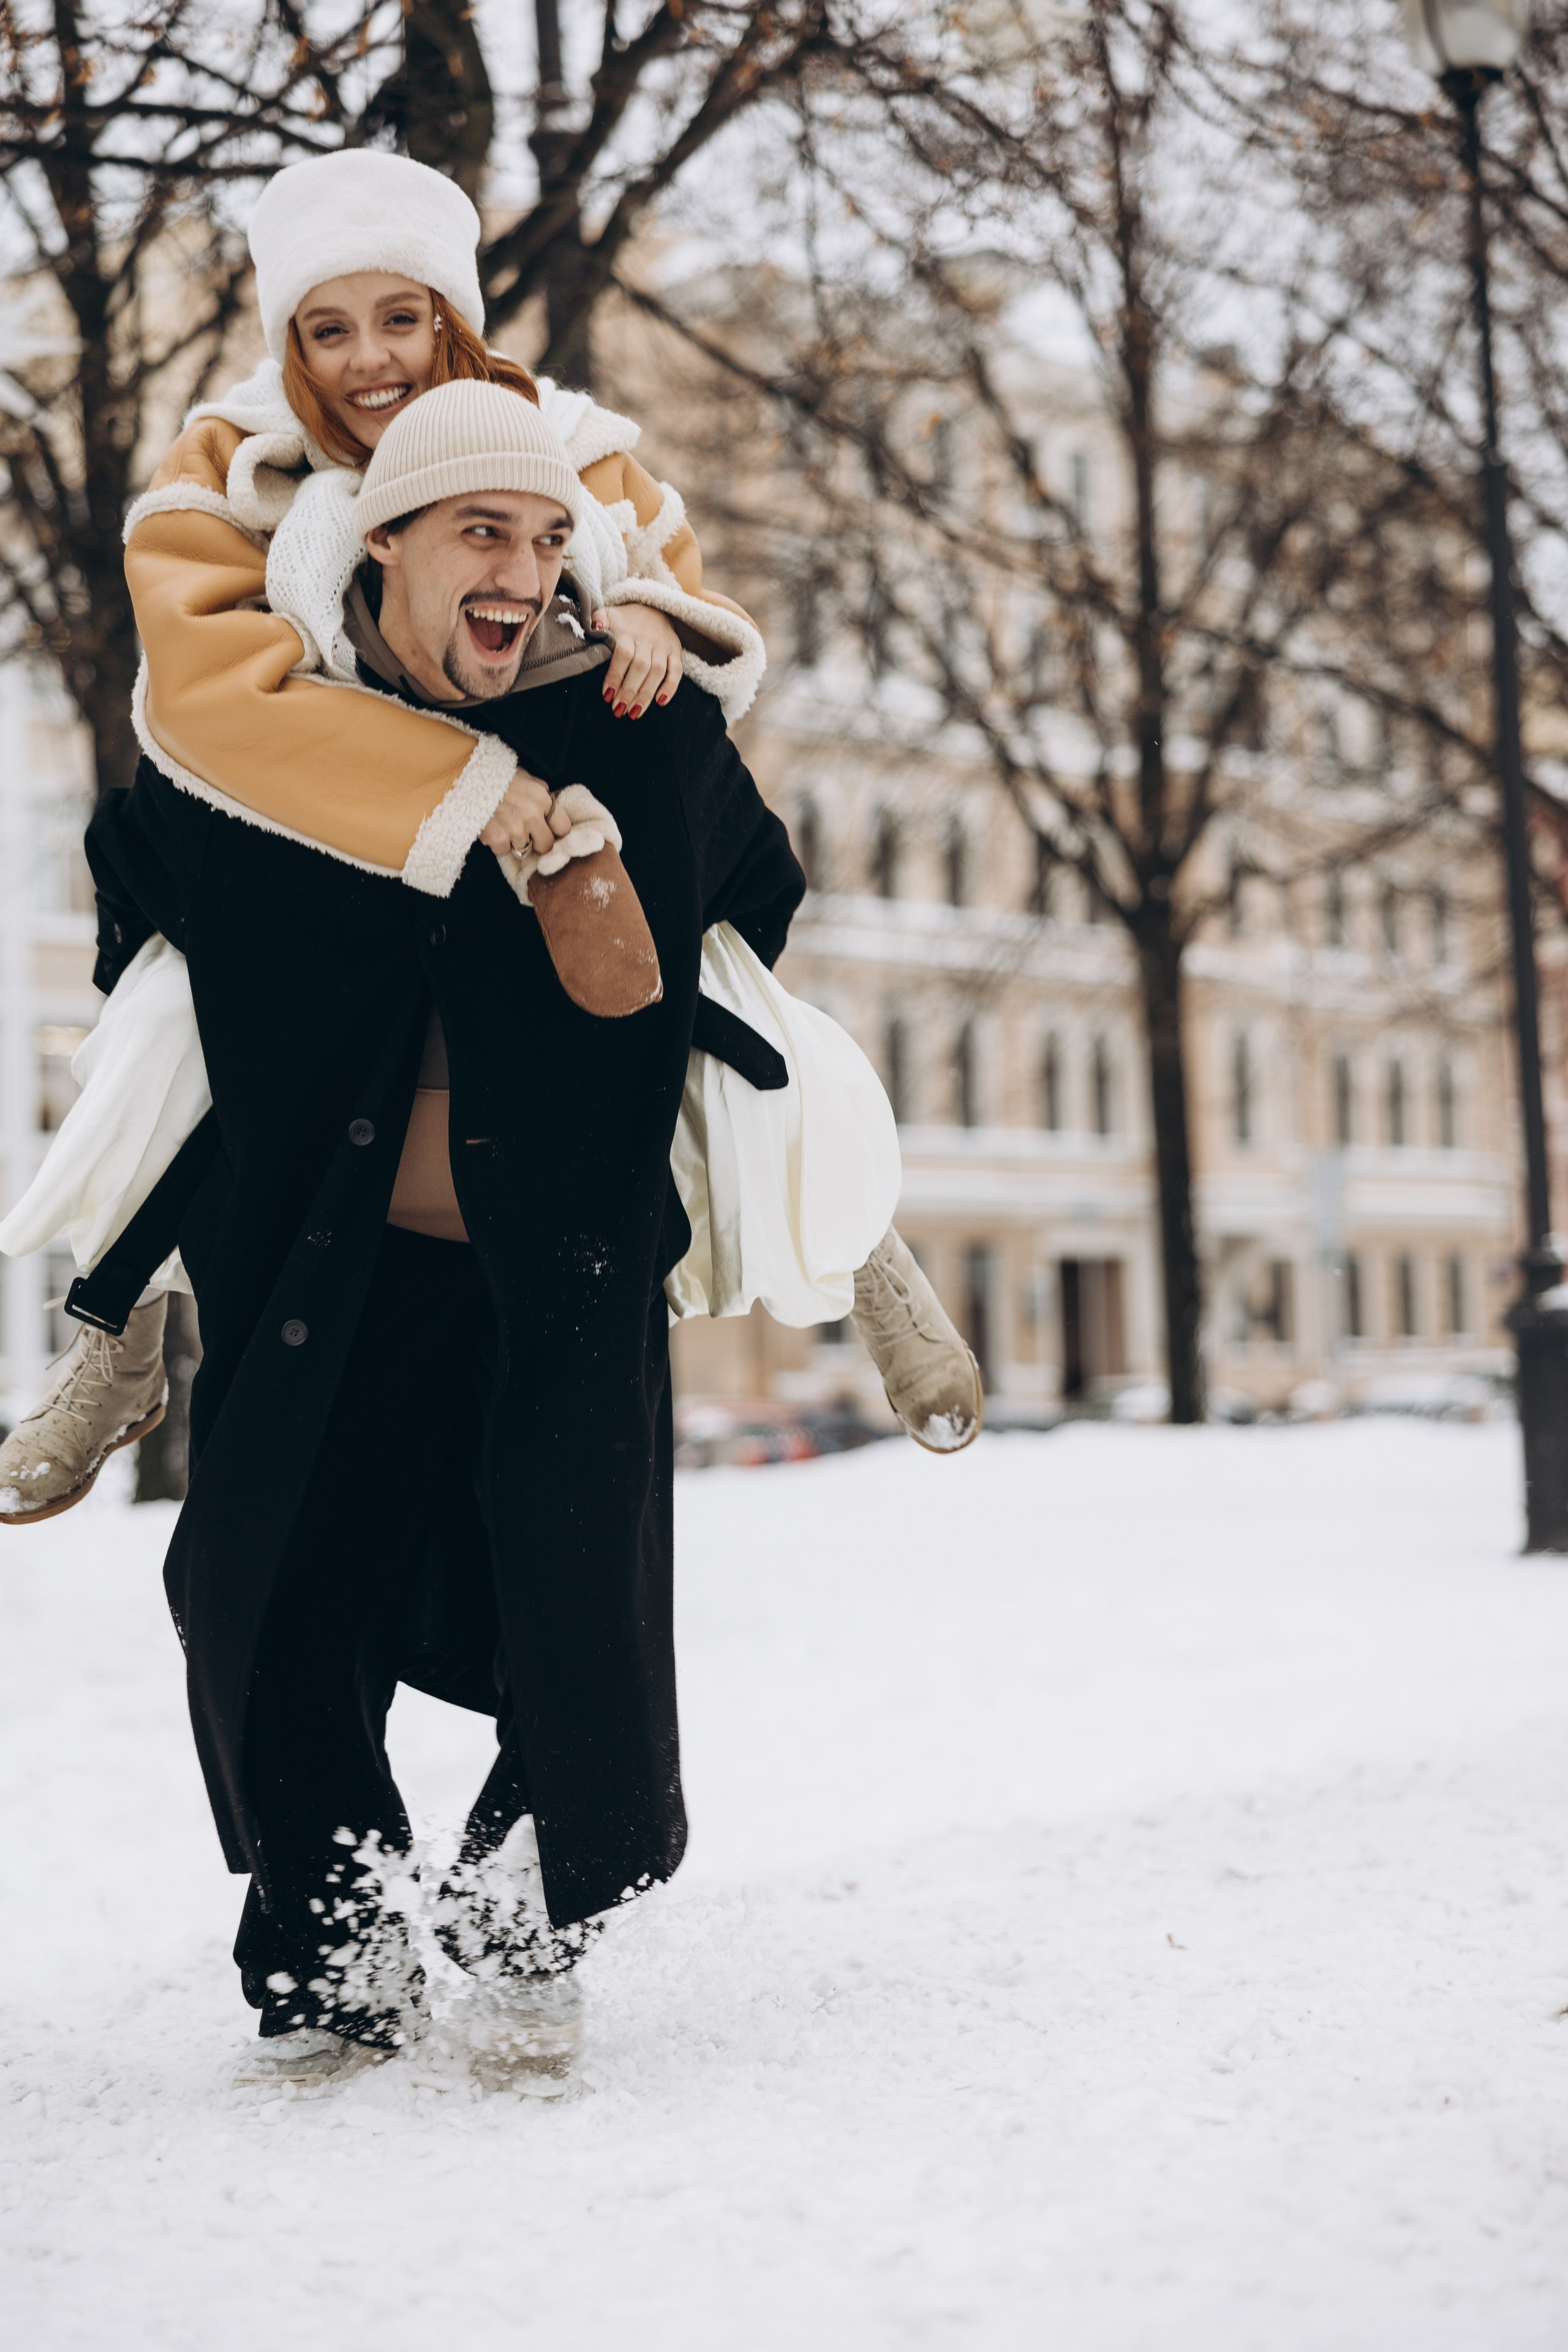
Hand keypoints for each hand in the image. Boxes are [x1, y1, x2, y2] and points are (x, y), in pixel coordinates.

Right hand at [480, 767, 571, 857]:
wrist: (465, 776)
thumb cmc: (496, 775)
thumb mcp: (524, 776)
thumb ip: (540, 791)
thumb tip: (551, 804)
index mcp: (542, 799)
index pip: (564, 827)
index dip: (555, 831)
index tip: (547, 831)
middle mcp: (533, 816)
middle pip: (546, 845)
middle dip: (537, 843)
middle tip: (527, 836)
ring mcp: (515, 829)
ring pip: (525, 850)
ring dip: (515, 843)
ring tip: (504, 828)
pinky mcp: (498, 839)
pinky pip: (504, 851)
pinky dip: (497, 844)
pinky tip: (492, 829)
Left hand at [593, 602, 682, 718]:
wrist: (653, 607)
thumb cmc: (625, 619)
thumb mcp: (609, 614)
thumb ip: (598, 618)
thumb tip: (595, 627)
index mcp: (629, 632)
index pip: (623, 654)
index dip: (615, 675)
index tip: (606, 695)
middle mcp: (648, 640)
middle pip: (640, 667)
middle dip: (629, 691)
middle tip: (618, 710)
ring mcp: (663, 647)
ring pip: (657, 672)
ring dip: (646, 694)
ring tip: (634, 713)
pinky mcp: (675, 652)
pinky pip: (677, 671)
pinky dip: (670, 687)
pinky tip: (660, 702)